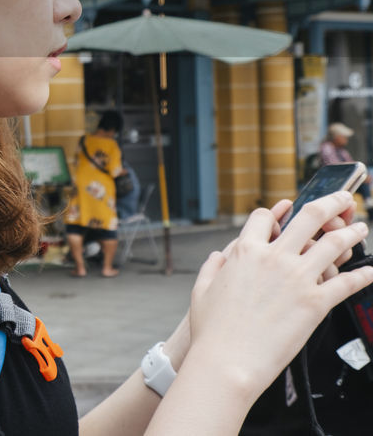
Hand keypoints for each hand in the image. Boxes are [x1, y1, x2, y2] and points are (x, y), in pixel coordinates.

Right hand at [184, 192, 372, 400]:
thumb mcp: (202, 290)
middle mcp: (274, 258)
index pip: (265, 217)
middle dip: (331, 203)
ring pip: (333, 244)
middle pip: (310, 218)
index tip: (285, 213)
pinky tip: (370, 271)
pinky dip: (363, 275)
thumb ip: (213, 268)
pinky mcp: (316, 303)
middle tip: (343, 198)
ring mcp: (297, 279)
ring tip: (361, 227)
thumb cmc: (212, 330)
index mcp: (244, 252)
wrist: (229, 361)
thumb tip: (219, 256)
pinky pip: (346, 283)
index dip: (275, 213)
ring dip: (352, 232)